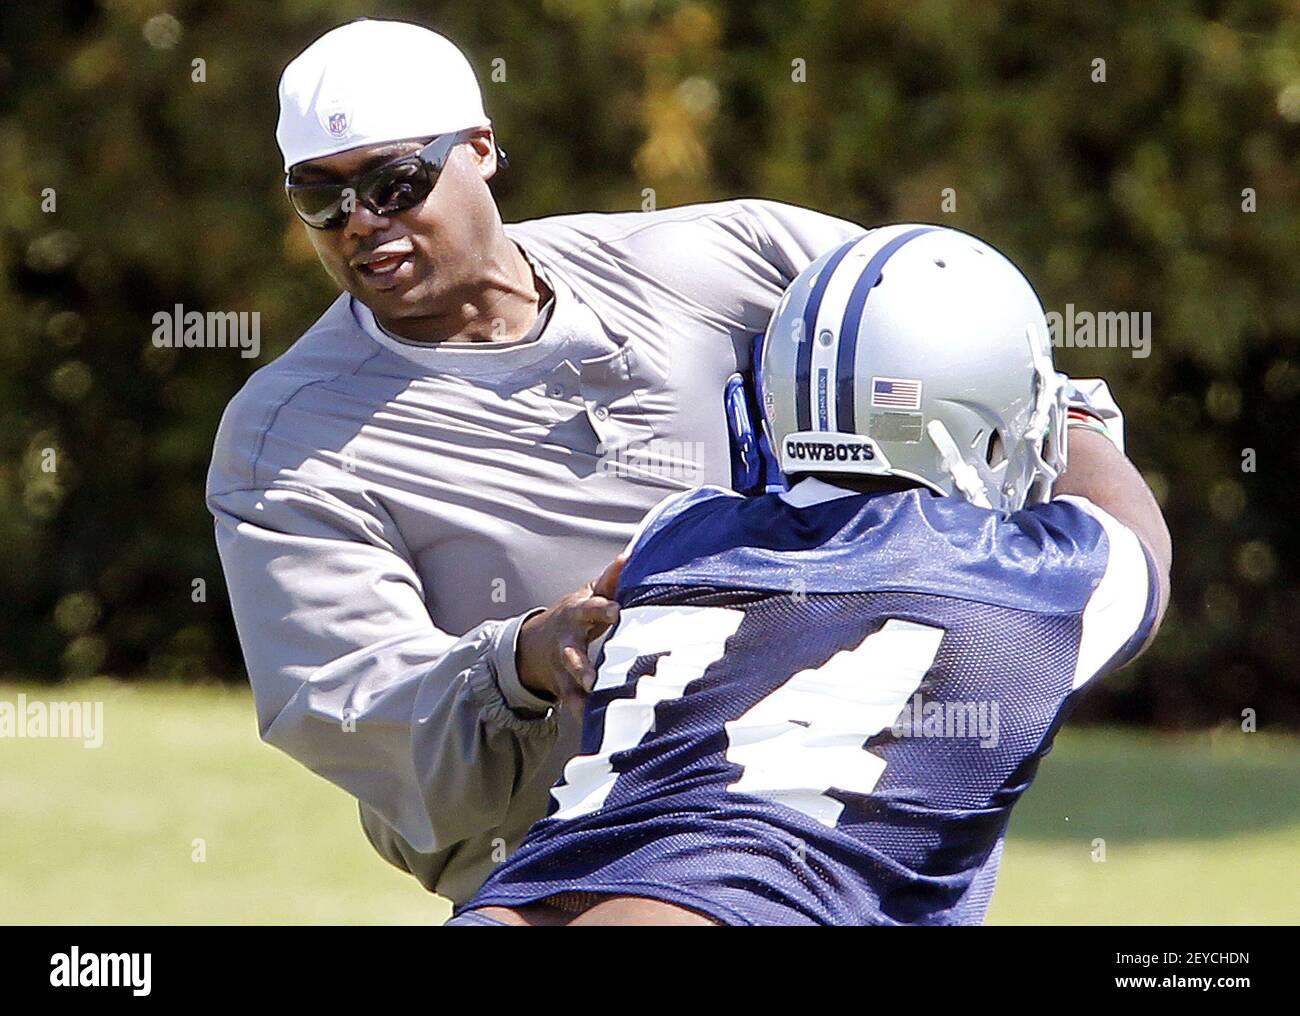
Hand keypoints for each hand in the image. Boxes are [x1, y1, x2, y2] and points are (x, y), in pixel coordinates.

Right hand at [516, 552, 625, 716]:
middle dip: (580, 665)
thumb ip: (612, 580)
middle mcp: (568, 643)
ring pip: (570, 684)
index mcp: (579, 614)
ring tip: (593, 704)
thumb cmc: (576, 614)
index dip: (603, 610)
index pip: (592, 609)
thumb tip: (633, 554)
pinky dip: (586, 716)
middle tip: (592, 676)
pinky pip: (575, 706)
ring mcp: (563, 669)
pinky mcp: (565, 690)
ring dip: (581, 695)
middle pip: (572, 654)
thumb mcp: (590, 594)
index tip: (617, 612)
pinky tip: (598, 728)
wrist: (536, 645)